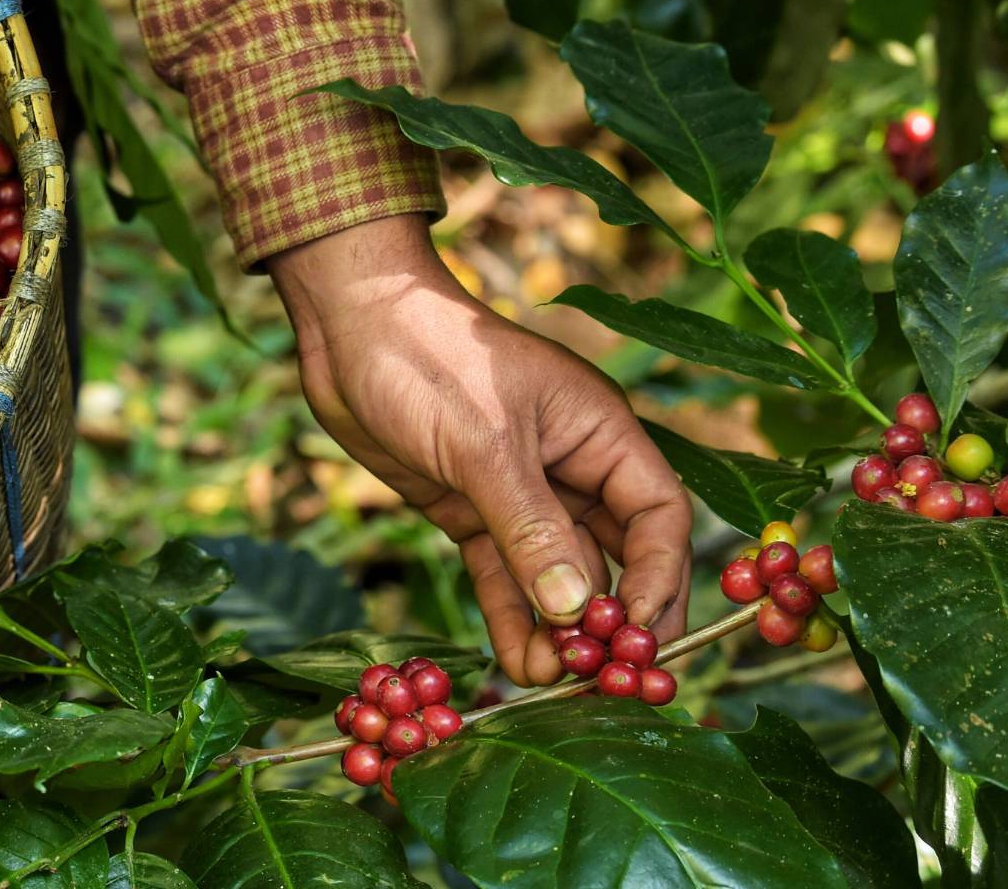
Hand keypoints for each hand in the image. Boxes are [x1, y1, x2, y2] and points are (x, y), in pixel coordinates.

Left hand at [267, 216, 691, 685]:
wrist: (348, 326)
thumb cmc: (428, 358)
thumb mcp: (484, 443)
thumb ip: (531, 528)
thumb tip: (580, 609)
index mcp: (599, 432)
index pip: (657, 515)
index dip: (659, 579)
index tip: (639, 637)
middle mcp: (571, 467)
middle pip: (617, 555)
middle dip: (614, 618)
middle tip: (608, 678)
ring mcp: (520, 492)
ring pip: (557, 575)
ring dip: (559, 630)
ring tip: (552, 682)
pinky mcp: (470, 510)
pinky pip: (504, 575)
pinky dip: (512, 617)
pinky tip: (516, 662)